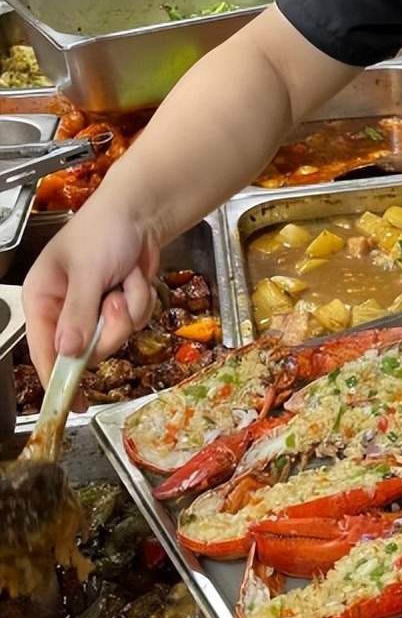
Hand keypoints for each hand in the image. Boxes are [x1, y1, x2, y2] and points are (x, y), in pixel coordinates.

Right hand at [22, 197, 159, 402]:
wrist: (141, 213)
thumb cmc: (104, 230)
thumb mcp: (86, 271)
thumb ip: (77, 314)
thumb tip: (66, 352)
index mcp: (42, 299)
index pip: (44, 351)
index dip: (58, 379)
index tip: (73, 404)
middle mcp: (66, 310)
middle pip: (88, 350)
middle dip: (110, 328)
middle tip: (114, 300)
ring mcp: (95, 310)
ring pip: (117, 337)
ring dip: (130, 309)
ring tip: (125, 281)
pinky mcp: (120, 307)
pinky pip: (136, 323)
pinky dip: (142, 301)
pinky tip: (135, 278)